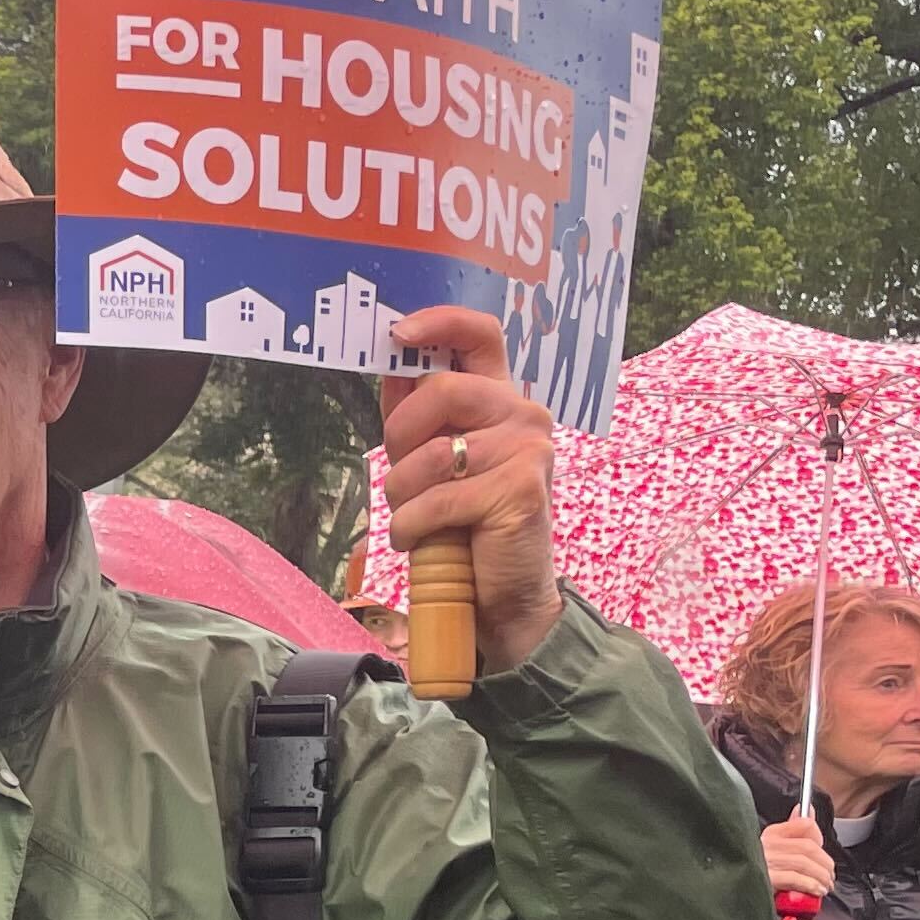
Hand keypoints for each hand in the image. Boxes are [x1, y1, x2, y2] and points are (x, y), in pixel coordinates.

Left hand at [377, 307, 560, 674]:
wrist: (504, 596)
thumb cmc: (464, 526)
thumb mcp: (434, 463)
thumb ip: (417, 416)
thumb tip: (390, 365)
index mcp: (501, 400)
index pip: (481, 334)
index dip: (439, 323)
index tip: (398, 334)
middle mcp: (523, 414)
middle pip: (441, 391)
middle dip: (400, 439)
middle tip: (402, 478)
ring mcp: (528, 449)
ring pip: (431, 454)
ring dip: (403, 497)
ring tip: (416, 520)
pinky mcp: (520, 489)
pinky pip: (436, 500)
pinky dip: (413, 529)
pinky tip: (424, 542)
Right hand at [761, 817, 835, 906]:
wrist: (740, 893)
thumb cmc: (761, 872)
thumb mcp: (777, 849)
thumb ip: (794, 829)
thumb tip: (805, 809)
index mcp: (771, 834)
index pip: (804, 824)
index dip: (819, 837)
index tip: (824, 851)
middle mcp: (767, 844)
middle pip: (808, 847)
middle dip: (825, 863)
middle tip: (829, 875)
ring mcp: (766, 861)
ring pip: (805, 863)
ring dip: (821, 877)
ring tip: (825, 886)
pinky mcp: (767, 879)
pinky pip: (796, 878)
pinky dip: (811, 885)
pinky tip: (816, 891)